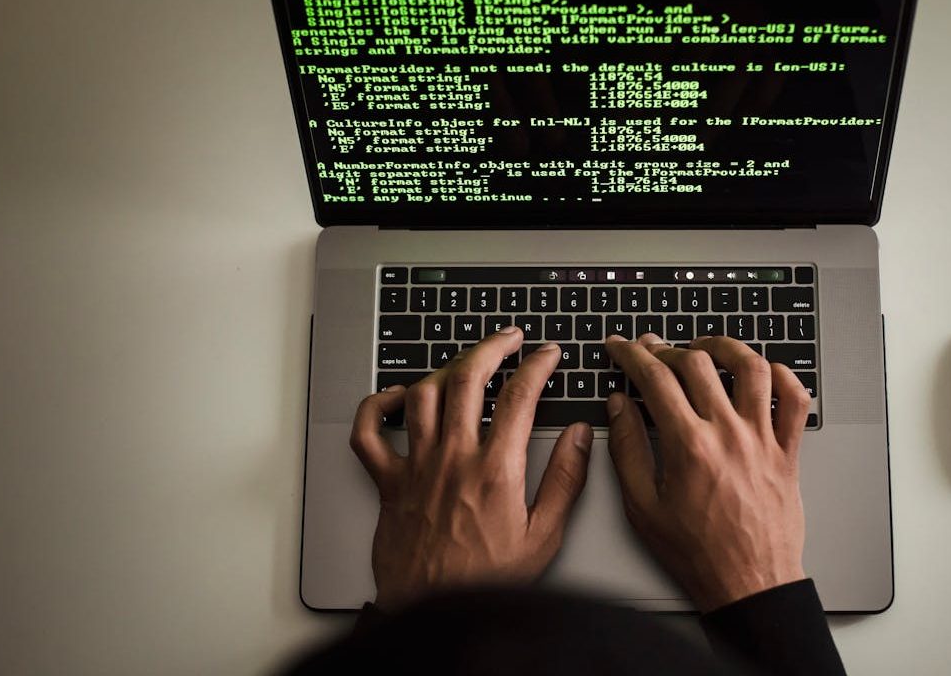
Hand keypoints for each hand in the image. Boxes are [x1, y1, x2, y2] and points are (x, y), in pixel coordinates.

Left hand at [350, 327, 593, 610]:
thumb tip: (580, 438)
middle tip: (508, 337)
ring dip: (445, 368)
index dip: (537, 365)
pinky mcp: (387, 481)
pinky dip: (377, 405)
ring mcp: (415, 466)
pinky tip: (396, 396)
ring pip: (423, 394)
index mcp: (495, 470)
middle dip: (491, 346)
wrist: (432, 613)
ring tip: (465, 362)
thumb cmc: (485, 583)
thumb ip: (566, 481)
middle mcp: (452, 458)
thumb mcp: (544, 537)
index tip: (547, 354)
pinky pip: (370, 431)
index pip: (519, 396)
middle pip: (467, 378)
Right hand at [604, 333, 811, 611]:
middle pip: (697, 363)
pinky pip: (796, 400)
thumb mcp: (643, 506)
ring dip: (726, 347)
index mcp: (688, 445)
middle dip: (668, 348)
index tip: (622, 347)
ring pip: (751, 368)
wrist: (748, 583)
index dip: (632, 354)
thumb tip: (619, 407)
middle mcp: (728, 433)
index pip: (655, 378)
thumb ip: (627, 449)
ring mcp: (762, 439)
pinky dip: (784, 377)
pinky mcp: (788, 452)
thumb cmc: (697, 553)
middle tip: (654, 350)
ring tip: (707, 347)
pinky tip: (764, 374)